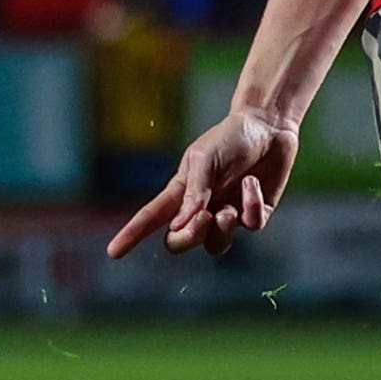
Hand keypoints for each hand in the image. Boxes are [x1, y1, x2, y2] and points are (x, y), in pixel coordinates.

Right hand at [107, 109, 300, 258]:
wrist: (268, 127)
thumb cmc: (229, 138)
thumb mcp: (204, 158)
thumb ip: (194, 191)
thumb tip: (182, 225)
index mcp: (180, 192)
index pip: (150, 218)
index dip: (131, 235)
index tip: (113, 252)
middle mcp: (201, 208)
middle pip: (180, 241)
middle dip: (188, 238)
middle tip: (203, 219)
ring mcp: (228, 213)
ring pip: (216, 244)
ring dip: (222, 228)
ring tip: (229, 209)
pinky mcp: (255, 214)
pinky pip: (251, 225)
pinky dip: (251, 205)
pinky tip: (252, 184)